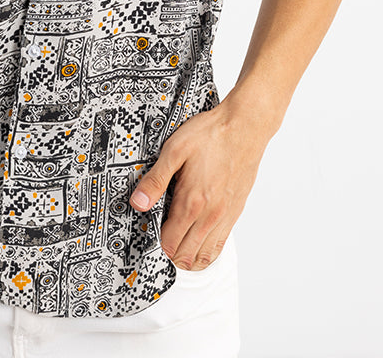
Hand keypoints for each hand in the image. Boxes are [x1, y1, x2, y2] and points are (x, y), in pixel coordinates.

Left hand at [129, 101, 268, 269]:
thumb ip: (155, 180)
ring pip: (205, 255)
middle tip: (160, 237)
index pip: (170, 242)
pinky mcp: (235, 211)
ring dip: (189, 255)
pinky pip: (221, 245)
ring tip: (176, 243)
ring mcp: (225, 216)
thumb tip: (137, 203)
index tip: (150, 231)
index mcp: (192, 202)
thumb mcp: (174, 151)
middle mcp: (211, 215)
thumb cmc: (210, 135)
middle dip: (170, 252)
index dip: (156, 241)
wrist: (245, 127)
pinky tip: (197, 239)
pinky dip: (207, 250)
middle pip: (187, 255)